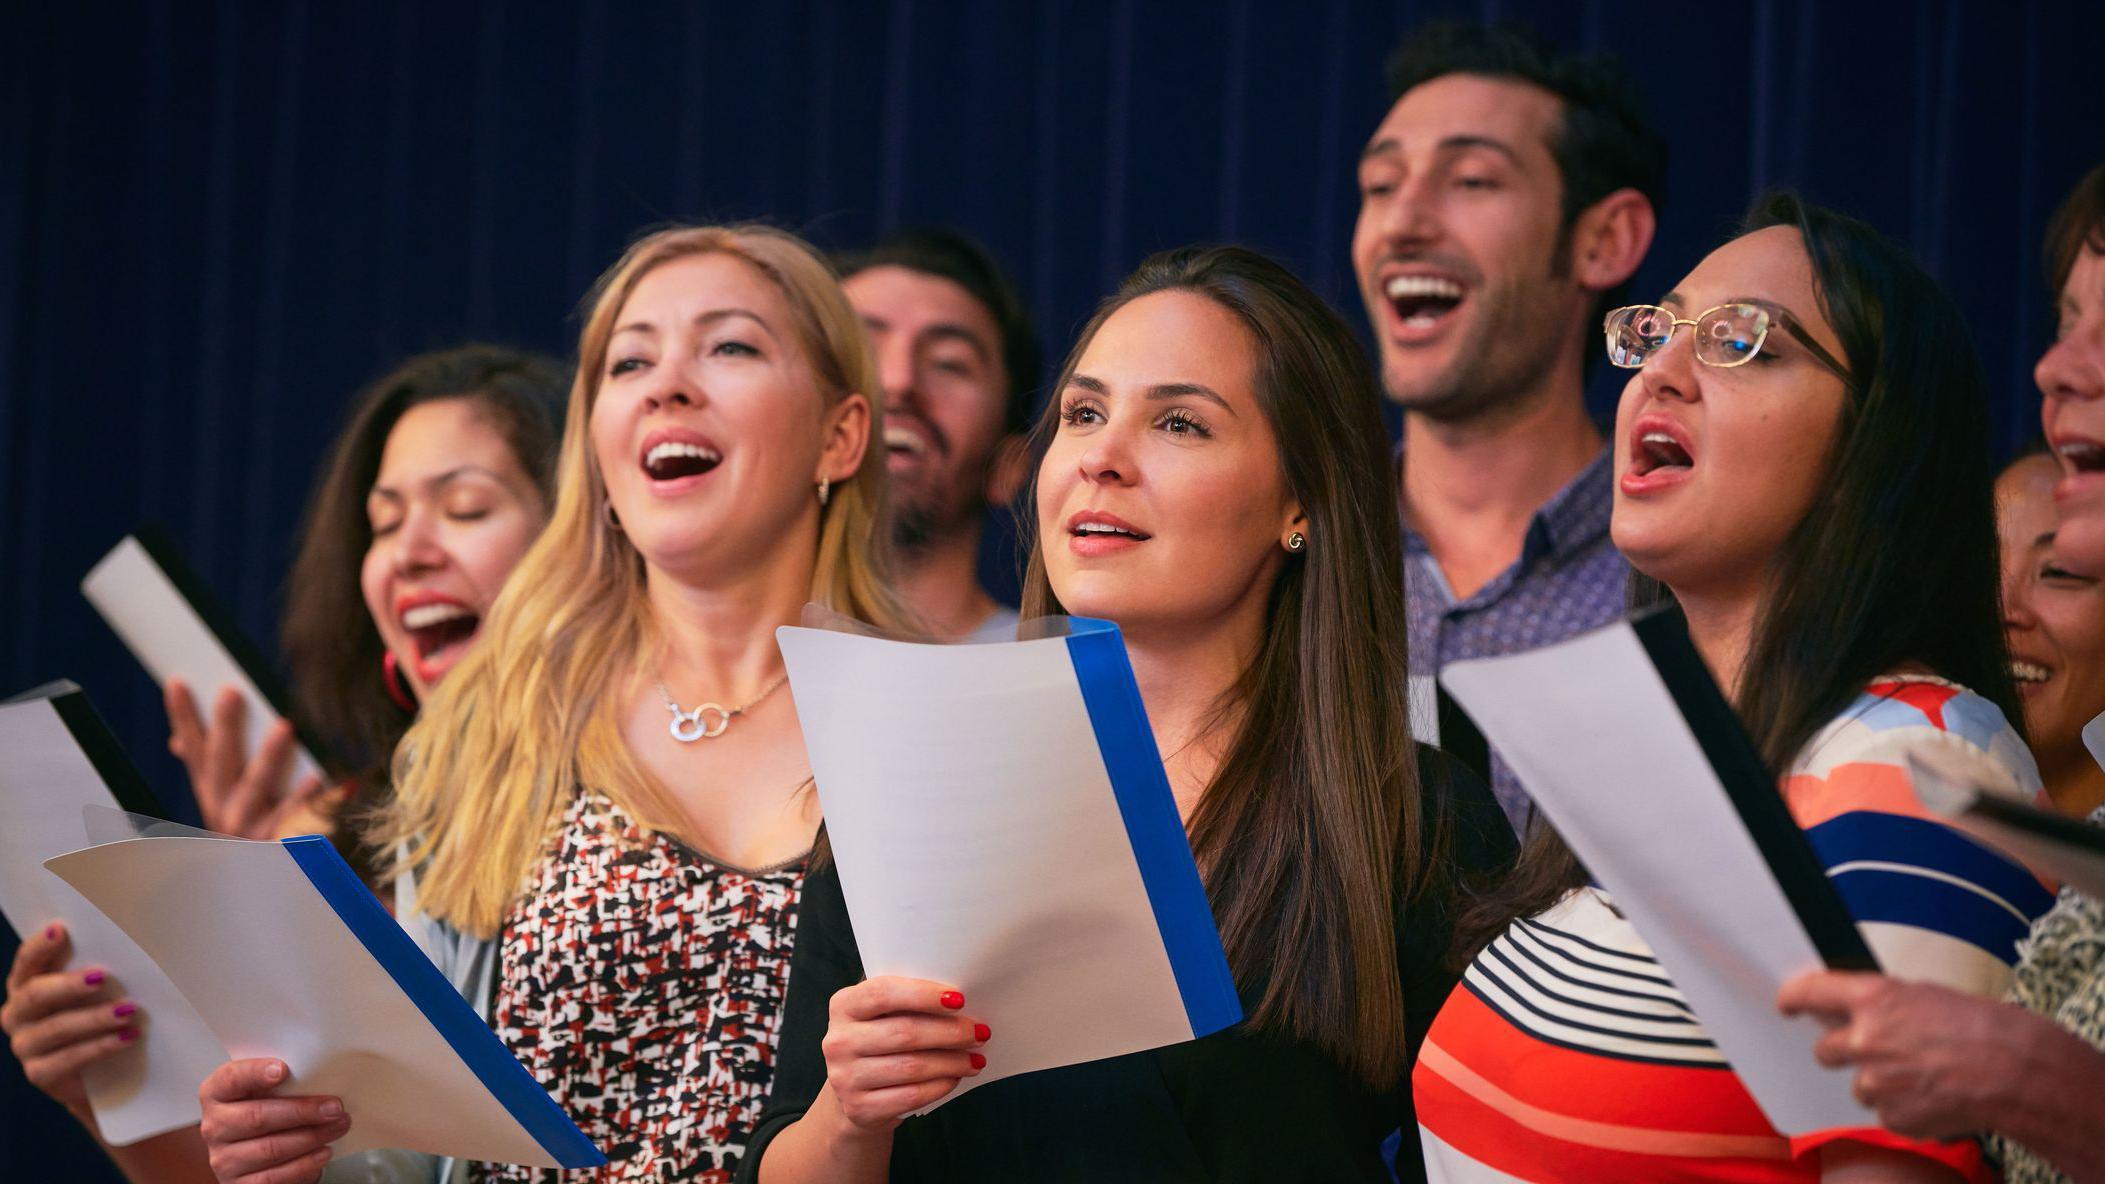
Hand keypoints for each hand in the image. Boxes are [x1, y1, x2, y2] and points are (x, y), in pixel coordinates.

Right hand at [1, 922, 140, 1117]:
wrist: (98, 1073)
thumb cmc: (97, 1017)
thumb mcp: (94, 992)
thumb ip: (95, 972)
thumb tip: (128, 947)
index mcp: (26, 985)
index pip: (27, 961)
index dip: (40, 946)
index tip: (60, 929)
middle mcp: (17, 1013)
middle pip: (36, 994)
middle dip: (70, 984)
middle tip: (102, 976)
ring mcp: (24, 1045)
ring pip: (55, 1028)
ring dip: (94, 1018)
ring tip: (129, 1011)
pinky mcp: (39, 1073)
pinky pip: (68, 1059)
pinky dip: (100, 1046)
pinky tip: (127, 1038)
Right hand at [166, 680, 325, 839]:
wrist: (261, 886)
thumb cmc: (252, 828)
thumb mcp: (226, 800)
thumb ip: (210, 768)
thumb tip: (175, 741)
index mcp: (211, 792)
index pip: (193, 749)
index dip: (183, 717)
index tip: (178, 682)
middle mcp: (223, 809)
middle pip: (220, 762)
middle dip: (224, 727)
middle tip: (231, 691)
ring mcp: (250, 828)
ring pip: (255, 788)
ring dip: (269, 756)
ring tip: (284, 726)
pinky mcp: (280, 844)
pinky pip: (295, 818)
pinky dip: (308, 798)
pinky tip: (320, 777)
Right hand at [198, 1058, 346, 1183]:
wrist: (256, 1150)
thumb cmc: (265, 1110)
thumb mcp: (267, 1090)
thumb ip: (282, 1079)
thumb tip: (320, 1072)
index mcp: (217, 1094)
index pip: (230, 1078)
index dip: (255, 1073)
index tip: (283, 1070)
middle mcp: (215, 1127)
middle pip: (257, 1117)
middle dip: (302, 1112)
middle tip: (335, 1107)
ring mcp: (224, 1159)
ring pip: (270, 1149)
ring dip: (311, 1137)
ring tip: (338, 1127)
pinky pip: (274, 1177)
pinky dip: (304, 1165)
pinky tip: (323, 1153)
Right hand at [819, 977, 988, 1132]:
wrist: (854, 1091)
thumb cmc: (879, 1039)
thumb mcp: (882, 1012)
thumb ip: (909, 999)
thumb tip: (958, 1000)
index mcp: (844, 1005)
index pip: (883, 993)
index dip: (923, 994)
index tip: (959, 1000)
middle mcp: (838, 1041)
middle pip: (904, 1033)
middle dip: (949, 1032)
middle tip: (979, 1032)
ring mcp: (845, 1078)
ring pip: (911, 1067)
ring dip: (952, 1062)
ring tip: (975, 1058)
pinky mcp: (859, 1108)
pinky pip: (911, 1096)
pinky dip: (940, 1086)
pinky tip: (955, 1077)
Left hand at [1778, 970, 2053, 1139]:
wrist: (2015, 1072)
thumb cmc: (1981, 1028)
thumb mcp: (1926, 996)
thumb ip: (1884, 1005)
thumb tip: (1857, 1013)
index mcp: (1873, 999)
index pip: (1810, 992)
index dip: (1793, 999)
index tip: (1785, 1004)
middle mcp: (1865, 1040)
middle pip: (1825, 1050)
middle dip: (1840, 1051)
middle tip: (1869, 1051)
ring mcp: (1876, 1082)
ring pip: (1860, 1086)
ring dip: (1880, 1083)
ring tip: (1923, 1076)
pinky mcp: (1892, 1116)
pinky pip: (1887, 1113)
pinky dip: (1905, 1108)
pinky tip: (1935, 1097)